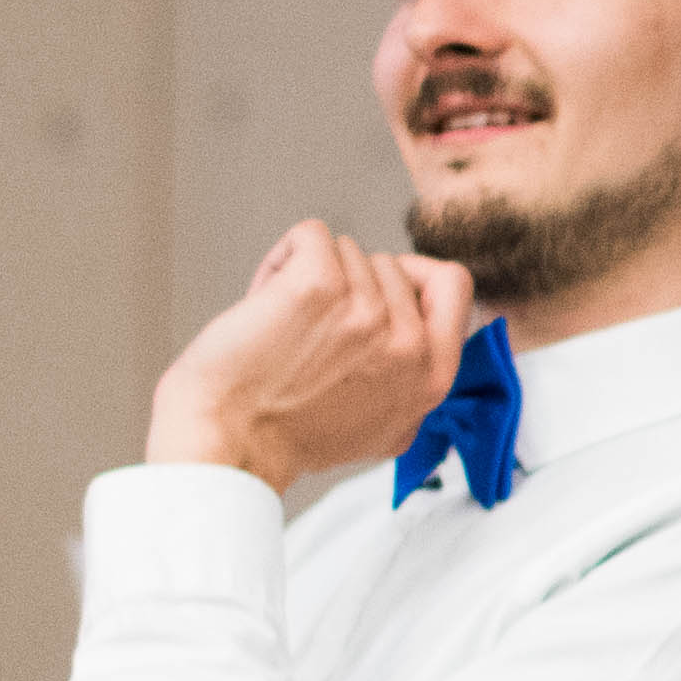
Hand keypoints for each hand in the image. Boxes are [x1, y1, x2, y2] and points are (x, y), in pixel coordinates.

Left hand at [147, 219, 481, 492]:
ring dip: (310, 274)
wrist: (228, 445)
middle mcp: (407, 344)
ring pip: (347, 249)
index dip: (412, 276)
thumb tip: (416, 346)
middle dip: (350, 282)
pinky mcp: (321, 285)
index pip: (452, 284)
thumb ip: (410, 386)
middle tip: (314, 326)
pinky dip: (283, 257)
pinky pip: (311, 235)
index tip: (381, 289)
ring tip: (284, 323)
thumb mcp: (382, 432)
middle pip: (390, 264)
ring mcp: (367, 312)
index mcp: (431, 378)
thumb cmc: (284, 440)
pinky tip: (267, 297)